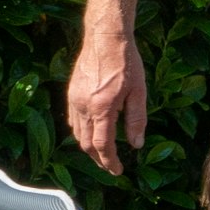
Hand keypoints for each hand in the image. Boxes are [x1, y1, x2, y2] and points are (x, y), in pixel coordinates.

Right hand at [64, 32, 148, 175]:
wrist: (105, 38)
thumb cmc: (126, 63)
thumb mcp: (139, 92)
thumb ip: (136, 120)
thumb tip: (136, 144)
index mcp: (101, 108)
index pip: (102, 145)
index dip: (110, 162)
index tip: (118, 171)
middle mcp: (83, 107)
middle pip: (86, 144)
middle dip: (99, 159)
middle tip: (112, 166)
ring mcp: (74, 100)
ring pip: (78, 133)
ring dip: (89, 147)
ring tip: (104, 153)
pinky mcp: (71, 94)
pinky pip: (73, 121)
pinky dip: (82, 133)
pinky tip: (92, 133)